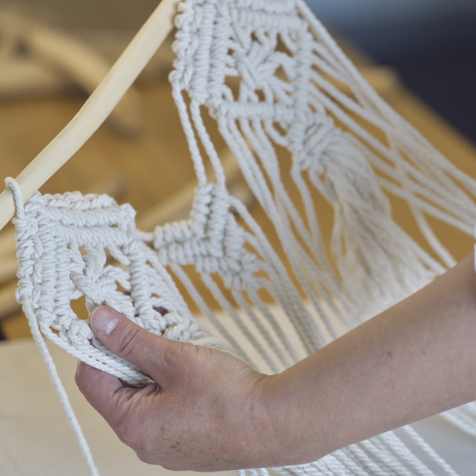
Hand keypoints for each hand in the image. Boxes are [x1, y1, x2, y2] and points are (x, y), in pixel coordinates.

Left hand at [75, 306, 274, 471]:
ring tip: (178, 346)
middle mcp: (143, 443)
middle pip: (118, 388)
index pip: (91, 379)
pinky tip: (193, 370)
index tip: (114, 321)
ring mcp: (166, 446)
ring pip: (144, 397)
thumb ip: (133, 340)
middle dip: (132, 353)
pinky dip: (170, 385)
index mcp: (133, 424)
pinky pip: (165, 409)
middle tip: (153, 327)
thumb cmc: (227, 395)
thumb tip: (98, 321)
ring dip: (153, 367)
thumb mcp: (175, 358)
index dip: (97, 345)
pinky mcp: (186, 443)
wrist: (277, 425)